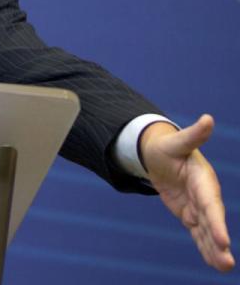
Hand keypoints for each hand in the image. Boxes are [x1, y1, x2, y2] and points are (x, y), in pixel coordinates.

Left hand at [140, 115, 234, 271]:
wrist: (160, 154)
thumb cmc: (168, 146)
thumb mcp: (176, 141)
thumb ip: (193, 135)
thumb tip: (207, 119)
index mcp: (203, 180)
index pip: (211, 204)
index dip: (217, 222)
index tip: (223, 240)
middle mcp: (205, 196)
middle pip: (213, 222)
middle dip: (219, 242)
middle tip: (227, 264)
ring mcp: (198, 207)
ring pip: (208, 231)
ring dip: (214, 250)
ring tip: (223, 268)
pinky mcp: (190, 214)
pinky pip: (198, 233)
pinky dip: (205, 247)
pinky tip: (214, 263)